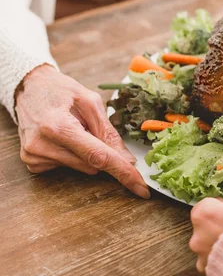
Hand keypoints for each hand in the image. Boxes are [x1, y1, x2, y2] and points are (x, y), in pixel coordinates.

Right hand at [15, 65, 148, 197]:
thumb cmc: (61, 90)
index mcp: (58, 126)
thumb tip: (127, 160)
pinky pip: (68, 166)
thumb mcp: (90, 102)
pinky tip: (63, 137)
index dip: (122, 172)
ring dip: (87, 152)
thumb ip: (109, 132)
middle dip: (103, 151)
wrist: (30, 87)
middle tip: (92, 128)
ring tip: (73, 128)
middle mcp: (42, 145)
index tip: (141, 188)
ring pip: (82, 167)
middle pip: (92, 164)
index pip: (97, 156)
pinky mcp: (33, 163)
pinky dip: (73, 154)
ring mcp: (34, 157)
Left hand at [189, 198, 222, 271]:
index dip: (216, 208)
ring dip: (217, 245)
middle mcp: (198, 234)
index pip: (203, 206)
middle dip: (215, 228)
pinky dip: (220, 259)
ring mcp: (201, 254)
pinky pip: (210, 261)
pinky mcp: (208, 270)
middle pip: (203, 227)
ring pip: (206, 246)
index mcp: (205, 213)